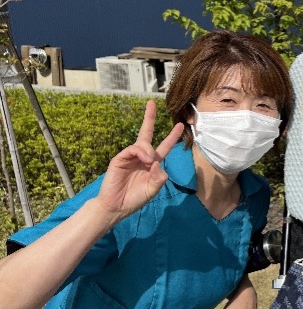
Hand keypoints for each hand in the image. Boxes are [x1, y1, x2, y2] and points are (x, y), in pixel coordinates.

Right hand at [95, 101, 183, 222]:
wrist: (117, 206)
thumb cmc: (135, 198)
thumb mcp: (153, 189)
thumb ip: (159, 177)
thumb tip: (157, 162)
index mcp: (152, 163)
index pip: (164, 146)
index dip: (172, 136)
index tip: (180, 125)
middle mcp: (142, 157)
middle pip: (147, 133)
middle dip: (149, 118)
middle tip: (151, 102)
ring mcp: (130, 156)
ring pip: (143, 143)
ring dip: (149, 150)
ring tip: (150, 161)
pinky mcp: (120, 159)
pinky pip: (133, 149)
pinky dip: (141, 152)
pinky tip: (145, 159)